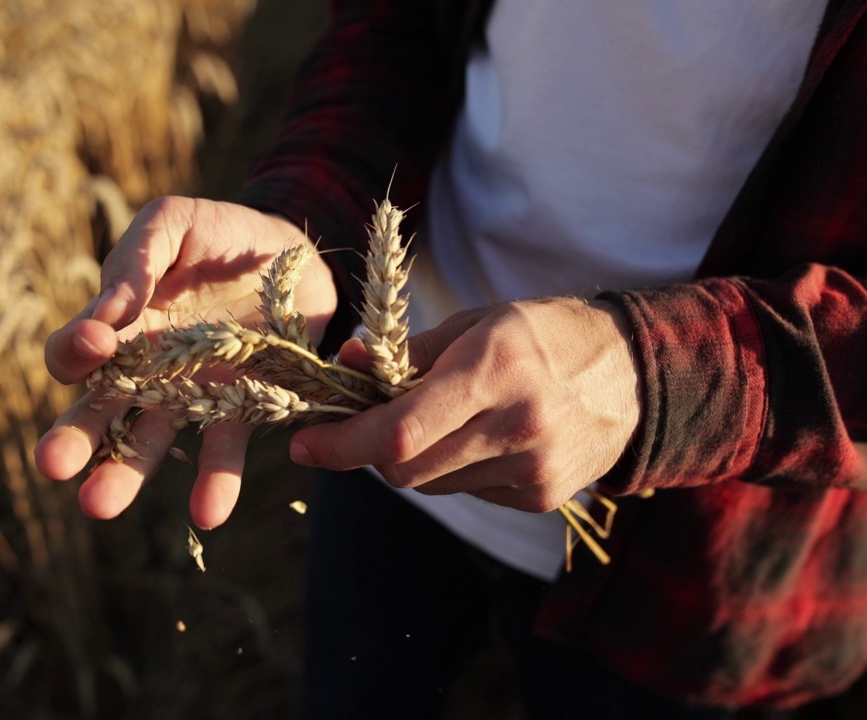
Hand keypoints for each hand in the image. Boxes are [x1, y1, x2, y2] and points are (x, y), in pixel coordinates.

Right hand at [34, 196, 338, 527]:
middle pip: (97, 413)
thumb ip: (137, 261)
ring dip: (124, 476)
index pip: (75, 352)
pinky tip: (208, 514)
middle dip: (73, 438)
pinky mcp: (243, 410)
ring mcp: (191, 395)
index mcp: (119, 324)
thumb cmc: (218, 233)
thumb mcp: (172, 226)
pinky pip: (222, 452)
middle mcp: (145, 370)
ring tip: (99, 505)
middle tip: (52, 464)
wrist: (292, 252)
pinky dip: (214, 484)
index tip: (93, 344)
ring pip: (147, 444)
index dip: (74, 353)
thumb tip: (106, 309)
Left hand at [290, 297, 639, 511]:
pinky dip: (452, 469)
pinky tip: (477, 438)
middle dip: (370, 449)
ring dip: (413, 458)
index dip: (341, 444)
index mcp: (494, 371)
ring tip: (437, 419)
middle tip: (361, 422)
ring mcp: (532, 470)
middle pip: (405, 467)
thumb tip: (343, 367)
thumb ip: (405, 353)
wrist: (633, 374)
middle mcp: (516, 426)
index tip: (302, 446)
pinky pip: (466, 492)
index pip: (398, 430)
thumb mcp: (475, 324)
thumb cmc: (540, 335)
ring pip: (431, 485)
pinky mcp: (541, 498)